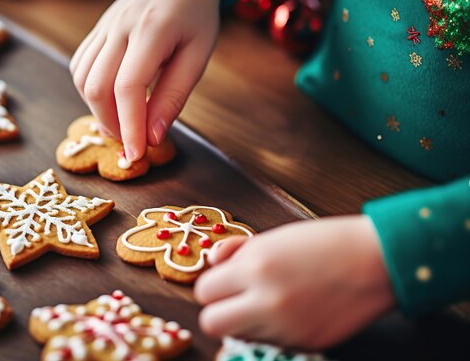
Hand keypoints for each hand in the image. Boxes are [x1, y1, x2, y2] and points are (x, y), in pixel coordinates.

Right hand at [69, 0, 221, 161]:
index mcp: (151, 30)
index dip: (129, 127)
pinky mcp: (96, 30)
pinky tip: (112, 100)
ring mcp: (103, 26)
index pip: (128, 88)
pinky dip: (91, 91)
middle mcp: (120, 26)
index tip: (137, 154)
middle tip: (132, 142)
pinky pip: (80, 65)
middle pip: (97, 86)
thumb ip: (174, 96)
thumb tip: (153, 137)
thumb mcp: (198, 57)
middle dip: (111, 124)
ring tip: (123, 124)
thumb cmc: (196, 17)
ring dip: (98, 110)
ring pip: (82, 78)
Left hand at [194, 215, 394, 348]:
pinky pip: (270, 343)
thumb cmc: (324, 242)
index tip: (224, 282)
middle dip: (217, 311)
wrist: (376, 261)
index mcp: (257, 267)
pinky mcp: (306, 343)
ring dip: (244, 323)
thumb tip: (212, 261)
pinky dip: (271, 331)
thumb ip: (237, 251)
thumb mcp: (274, 237)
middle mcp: (268, 300)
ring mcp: (287, 327)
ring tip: (266, 303)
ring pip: (239, 336)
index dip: (213, 286)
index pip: (204, 290)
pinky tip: (288, 313)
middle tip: (234, 300)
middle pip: (211, 322)